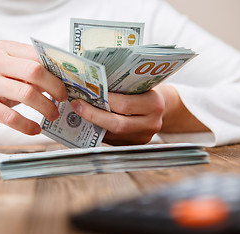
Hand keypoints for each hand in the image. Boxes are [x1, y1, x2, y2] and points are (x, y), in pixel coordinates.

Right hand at [0, 40, 67, 142]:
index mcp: (3, 49)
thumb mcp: (14, 74)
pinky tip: (35, 129)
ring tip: (53, 115)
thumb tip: (66, 79)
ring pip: (25, 94)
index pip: (36, 55)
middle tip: (63, 99)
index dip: (56, 70)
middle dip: (54, 87)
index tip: (68, 82)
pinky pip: (11, 117)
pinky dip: (27, 125)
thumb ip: (34, 71)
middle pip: (33, 71)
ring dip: (45, 107)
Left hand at [70, 84, 209, 145]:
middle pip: (117, 124)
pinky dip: (99, 130)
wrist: (162, 106)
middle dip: (93, 115)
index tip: (84, 94)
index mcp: (154, 103)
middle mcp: (152, 123)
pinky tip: (89, 122)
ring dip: (93, 124)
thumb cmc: (145, 90)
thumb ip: (121, 86)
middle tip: (77, 106)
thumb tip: (90, 84)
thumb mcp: (139, 84)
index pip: (124, 104)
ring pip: (113, 134)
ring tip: (78, 113)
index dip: (102, 100)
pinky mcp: (135, 144)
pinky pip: (114, 139)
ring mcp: (144, 137)